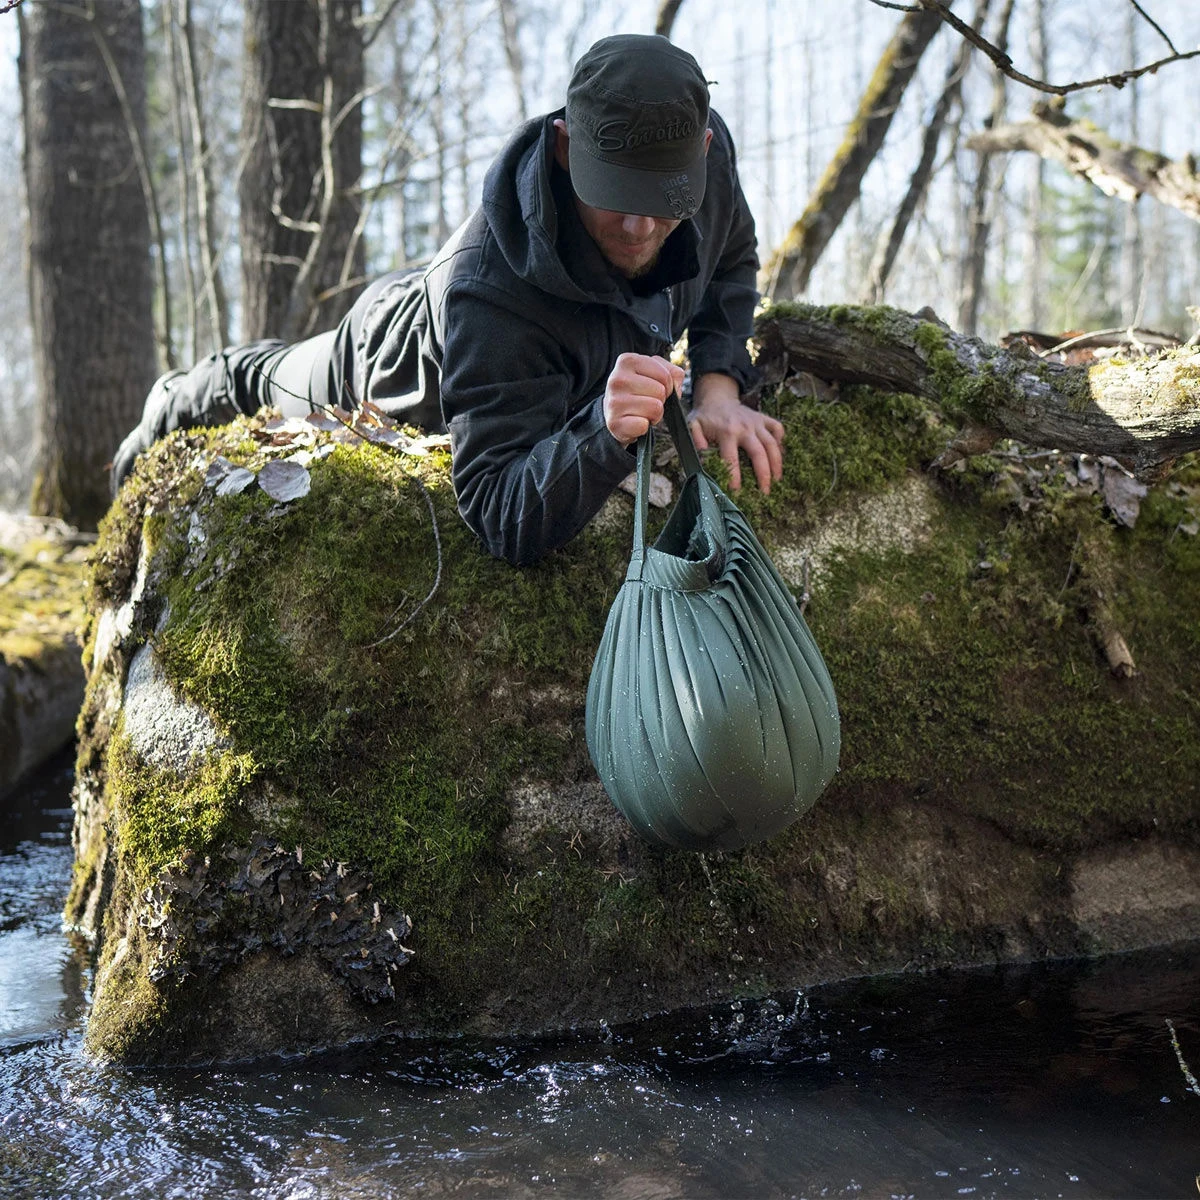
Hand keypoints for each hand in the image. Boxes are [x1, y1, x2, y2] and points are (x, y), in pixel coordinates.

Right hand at [604, 353, 685, 445]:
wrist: (615, 412)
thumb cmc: (639, 390)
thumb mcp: (655, 373)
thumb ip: (673, 373)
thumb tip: (675, 389)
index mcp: (627, 361)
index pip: (665, 375)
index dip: (667, 386)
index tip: (654, 388)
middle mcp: (617, 379)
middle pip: (660, 392)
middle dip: (660, 400)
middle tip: (647, 401)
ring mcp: (614, 402)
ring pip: (655, 408)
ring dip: (654, 414)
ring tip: (642, 412)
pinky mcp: (614, 423)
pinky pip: (643, 425)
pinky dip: (644, 427)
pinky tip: (635, 422)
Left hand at [688, 373, 783, 493]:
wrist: (716, 398)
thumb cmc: (705, 417)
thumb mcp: (693, 426)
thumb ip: (696, 441)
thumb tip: (702, 457)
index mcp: (727, 432)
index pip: (732, 459)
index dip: (735, 477)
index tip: (737, 492)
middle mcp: (744, 427)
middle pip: (759, 453)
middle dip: (764, 475)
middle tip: (765, 492)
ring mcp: (756, 422)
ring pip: (772, 444)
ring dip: (777, 463)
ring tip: (777, 480)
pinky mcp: (763, 418)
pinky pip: (777, 428)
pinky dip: (780, 442)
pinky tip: (779, 455)